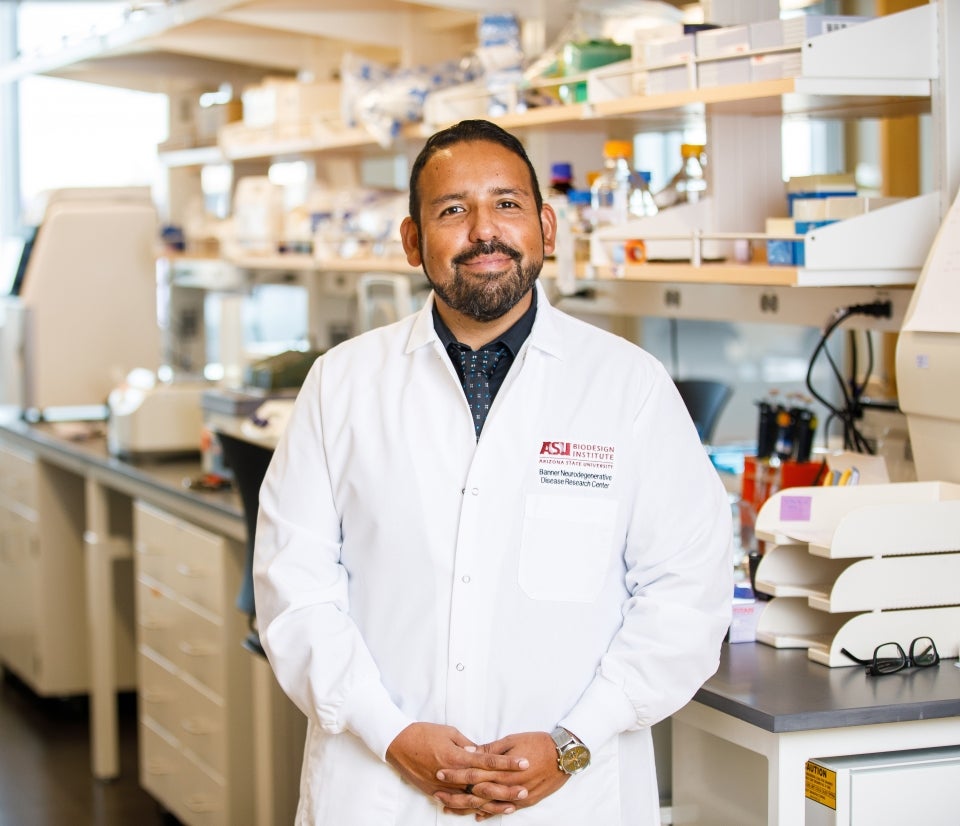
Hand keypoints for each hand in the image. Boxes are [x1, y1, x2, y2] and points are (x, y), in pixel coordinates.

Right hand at [385, 723, 529, 818]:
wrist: (397, 743)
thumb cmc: (423, 733)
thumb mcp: (448, 732)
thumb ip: (466, 744)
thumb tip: (480, 752)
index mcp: (457, 757)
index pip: (488, 762)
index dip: (508, 764)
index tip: (524, 763)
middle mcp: (452, 775)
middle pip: (484, 785)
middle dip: (506, 788)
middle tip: (525, 789)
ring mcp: (444, 787)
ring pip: (472, 800)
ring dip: (493, 804)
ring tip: (511, 806)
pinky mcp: (435, 793)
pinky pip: (456, 805)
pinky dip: (471, 810)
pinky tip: (484, 813)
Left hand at [434, 731, 566, 819]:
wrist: (564, 755)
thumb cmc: (537, 742)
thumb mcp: (511, 740)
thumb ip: (491, 750)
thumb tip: (471, 752)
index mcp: (502, 769)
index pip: (473, 773)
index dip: (455, 774)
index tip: (439, 774)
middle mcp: (507, 786)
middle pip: (476, 793)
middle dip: (456, 795)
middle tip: (437, 795)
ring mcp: (516, 797)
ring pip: (487, 806)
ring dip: (467, 807)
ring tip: (450, 808)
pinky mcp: (525, 802)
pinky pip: (503, 810)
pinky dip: (489, 813)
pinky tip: (477, 816)